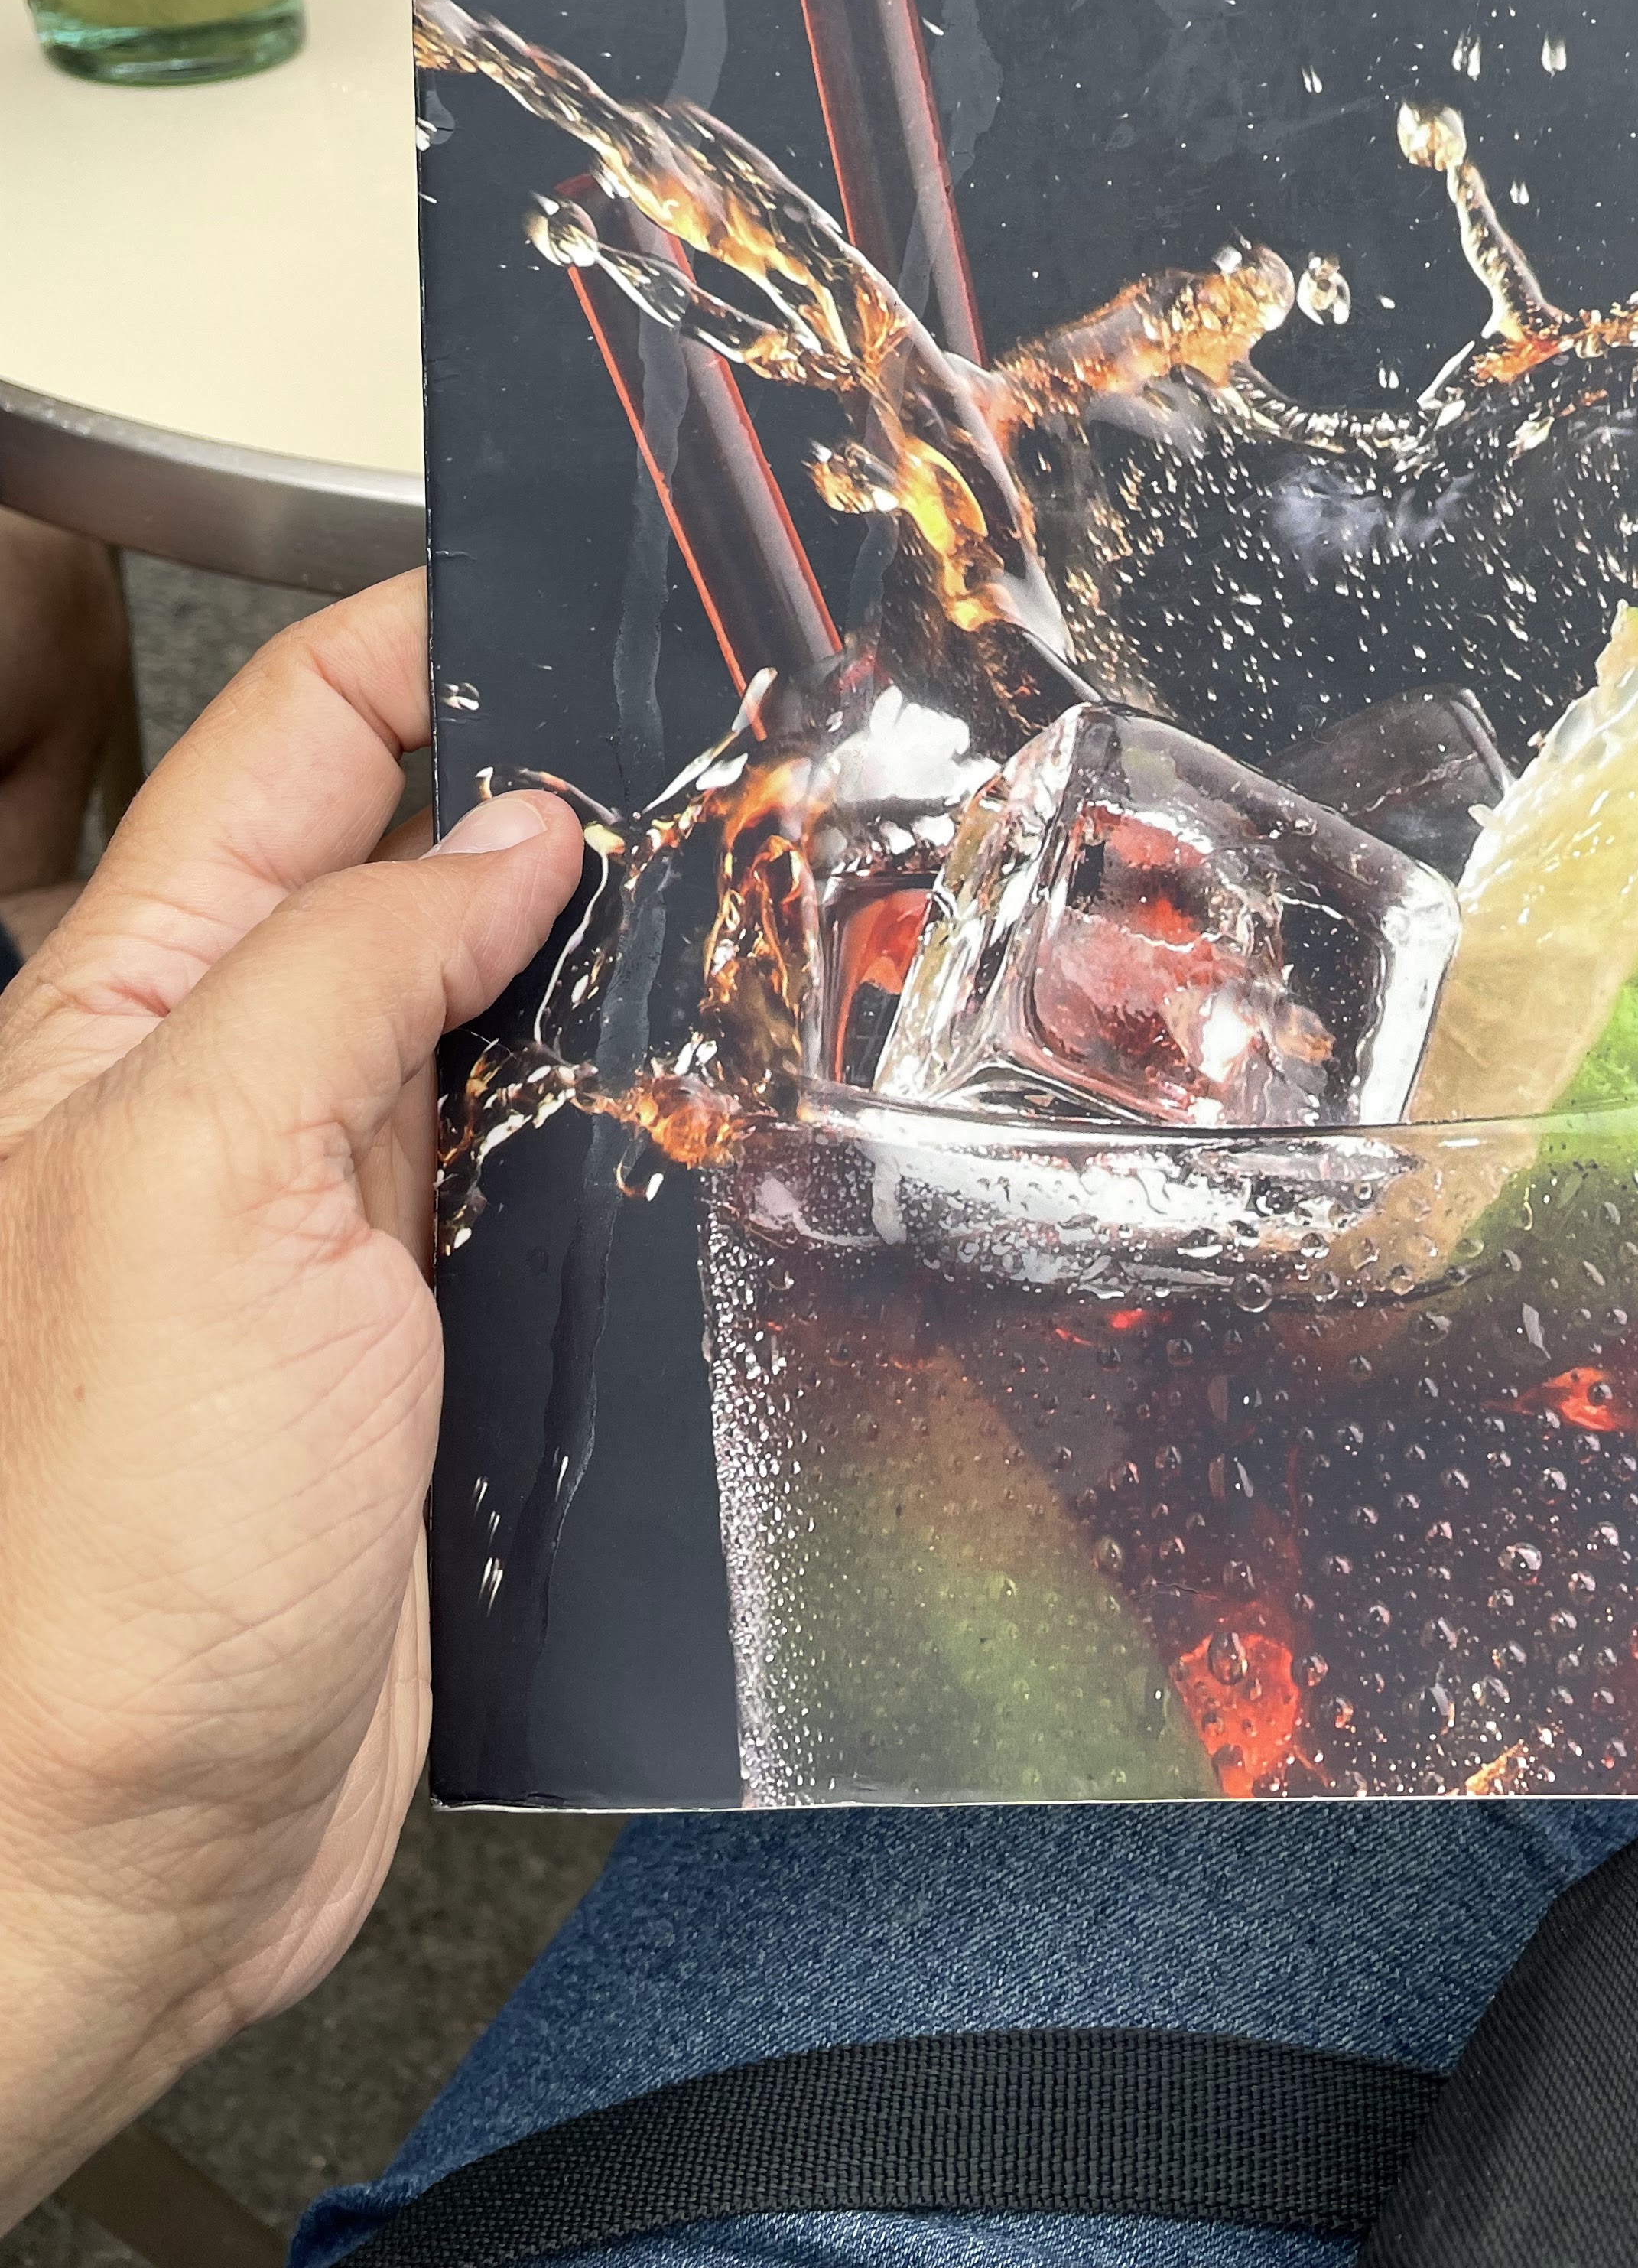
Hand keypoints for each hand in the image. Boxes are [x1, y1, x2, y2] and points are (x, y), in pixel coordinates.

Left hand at [0, 576, 581, 2228]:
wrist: (141, 1832)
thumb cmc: (101, 1548)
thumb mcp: (196, 1176)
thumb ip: (345, 964)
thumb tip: (506, 832)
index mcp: (134, 1011)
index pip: (293, 741)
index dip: (426, 645)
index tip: (578, 599)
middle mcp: (236, 1089)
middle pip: (410, 860)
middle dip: (549, 785)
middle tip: (710, 743)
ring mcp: (340, 1205)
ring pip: (499, 1005)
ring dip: (606, 950)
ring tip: (742, 895)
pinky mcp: (434, 1318)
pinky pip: (549, 1157)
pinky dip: (633, 1106)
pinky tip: (710, 1087)